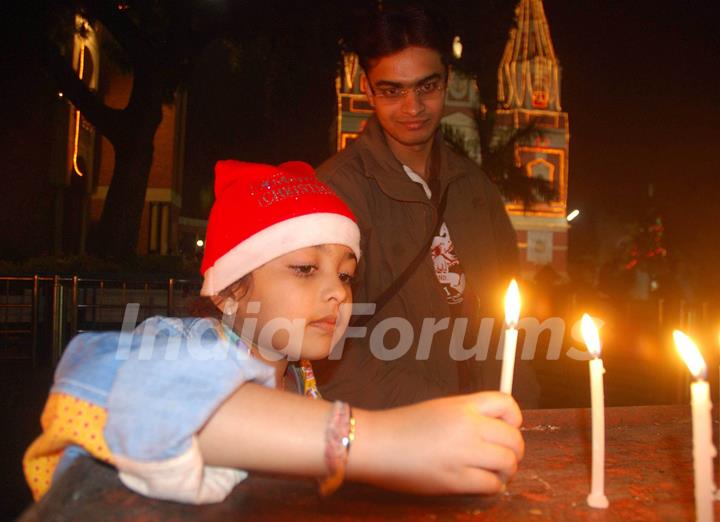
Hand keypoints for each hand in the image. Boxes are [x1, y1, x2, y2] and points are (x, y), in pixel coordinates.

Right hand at [349, 392, 523, 494]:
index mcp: (462, 405)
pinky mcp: (456, 479)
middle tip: (504, 458)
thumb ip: (467, 415)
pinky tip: (484, 483)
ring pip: (508, 463)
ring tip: (495, 473)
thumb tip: (495, 429)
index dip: (514, 419)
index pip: (507, 404)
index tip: (509, 429)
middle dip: (514, 451)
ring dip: (506, 471)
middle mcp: (468, 425)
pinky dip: (493, 486)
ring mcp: (464, 452)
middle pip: (514, 438)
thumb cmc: (402, 427)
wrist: (376, 443)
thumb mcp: (439, 408)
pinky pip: (492, 484)